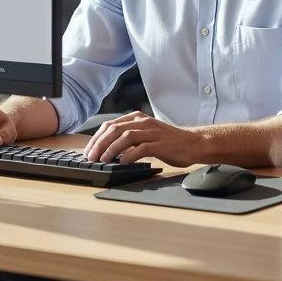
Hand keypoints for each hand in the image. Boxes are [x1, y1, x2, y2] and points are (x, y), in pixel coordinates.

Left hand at [84, 112, 205, 166]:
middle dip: (99, 144)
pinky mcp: (160, 144)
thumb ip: (128, 137)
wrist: (193, 143)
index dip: (96, 138)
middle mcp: (143, 122)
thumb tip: (106, 148)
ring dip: (111, 149)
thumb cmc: (167, 141)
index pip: (109, 125)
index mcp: (136, 118)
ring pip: (126, 137)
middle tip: (91, 157)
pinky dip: (129, 155)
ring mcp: (152, 132)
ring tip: (103, 160)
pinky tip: (122, 162)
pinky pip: (141, 148)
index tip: (88, 151)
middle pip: (114, 130)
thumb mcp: (145, 133)